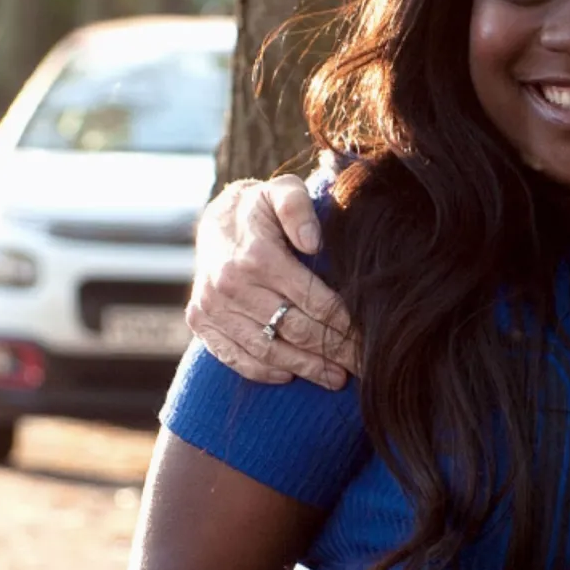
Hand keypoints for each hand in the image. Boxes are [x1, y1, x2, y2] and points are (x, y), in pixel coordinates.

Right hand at [186, 176, 360, 388]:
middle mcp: (230, 285)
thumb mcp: (282, 191)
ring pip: (268, 350)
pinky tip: (291, 376)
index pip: (313, 300)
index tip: (369, 340)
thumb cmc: (262, 208)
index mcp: (257, 256)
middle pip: (295, 330)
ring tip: (336, 377)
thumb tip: (314, 242)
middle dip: (333, 351)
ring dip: (305, 368)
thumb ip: (299, 208)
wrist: (214, 219)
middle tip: (363, 365)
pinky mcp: (200, 322)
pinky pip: (235, 357)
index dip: (344, 325)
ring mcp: (212, 307)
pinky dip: (264, 372)